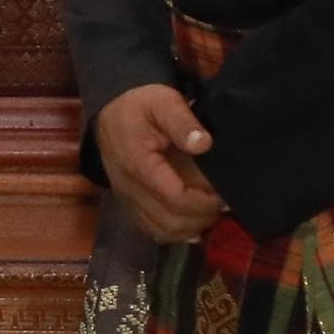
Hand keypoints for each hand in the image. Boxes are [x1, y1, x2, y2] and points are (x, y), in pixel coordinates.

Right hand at [95, 83, 223, 244]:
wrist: (111, 113)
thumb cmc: (142, 106)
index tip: (222, 193)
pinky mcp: (130, 205)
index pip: (175, 198)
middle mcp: (129, 188)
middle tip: (220, 201)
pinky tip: (192, 217)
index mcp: (138, 163)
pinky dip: (177, 230)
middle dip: (201, 217)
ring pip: (162, 231)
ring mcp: (127, 199)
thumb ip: (182, 122)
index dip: (203, 202)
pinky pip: (153, 230)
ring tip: (208, 208)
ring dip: (190, 226)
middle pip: (169, 222)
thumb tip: (204, 144)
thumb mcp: (163, 102)